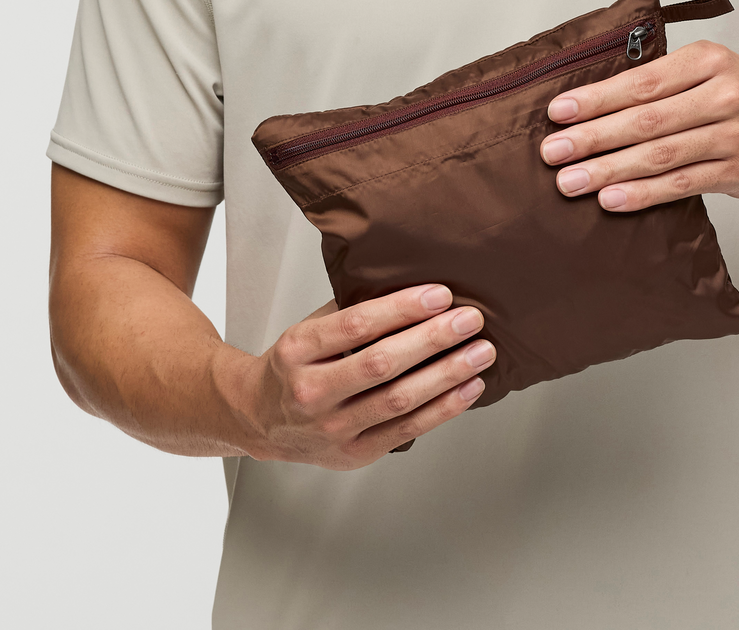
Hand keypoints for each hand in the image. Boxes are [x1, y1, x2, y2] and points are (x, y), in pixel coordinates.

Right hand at [233, 284, 495, 468]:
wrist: (257, 418)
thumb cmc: (293, 365)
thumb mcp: (309, 328)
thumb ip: (352, 310)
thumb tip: (412, 285)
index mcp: (297, 351)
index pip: (356, 326)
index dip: (402, 309)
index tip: (439, 295)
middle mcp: (311, 392)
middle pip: (381, 364)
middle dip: (433, 339)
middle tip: (469, 320)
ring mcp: (331, 429)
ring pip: (398, 400)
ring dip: (447, 374)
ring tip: (481, 352)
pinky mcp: (353, 454)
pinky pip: (407, 430)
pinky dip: (443, 408)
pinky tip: (468, 388)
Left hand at [539, 40, 738, 211]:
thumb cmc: (734, 92)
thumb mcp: (703, 67)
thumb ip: (657, 79)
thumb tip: (588, 102)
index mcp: (708, 61)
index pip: (643, 82)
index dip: (598, 99)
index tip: (560, 112)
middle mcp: (723, 97)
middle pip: (647, 121)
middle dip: (594, 137)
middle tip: (555, 151)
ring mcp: (731, 137)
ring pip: (660, 156)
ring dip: (610, 170)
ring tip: (572, 180)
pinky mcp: (734, 172)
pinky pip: (680, 185)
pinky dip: (643, 193)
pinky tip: (611, 199)